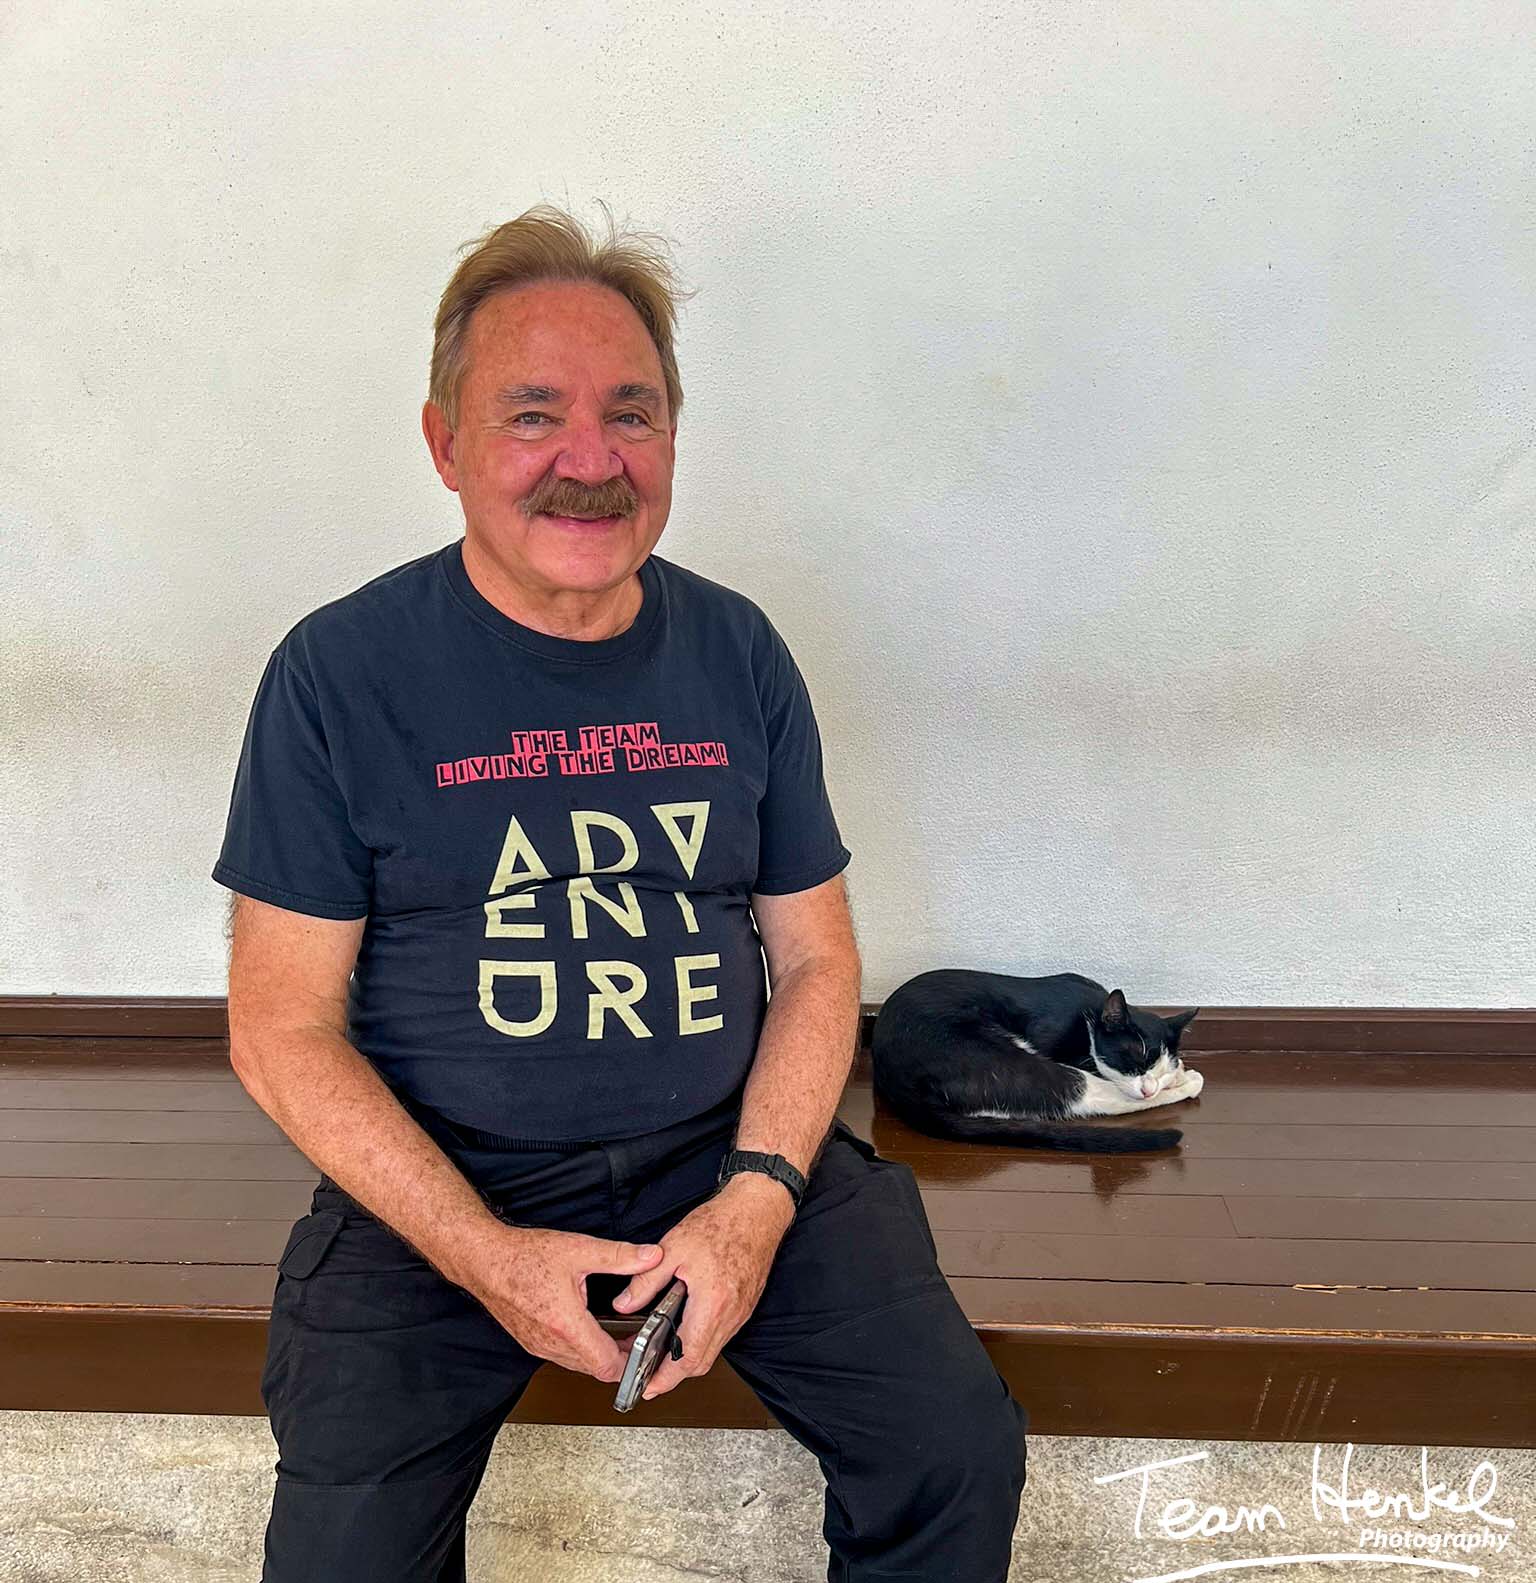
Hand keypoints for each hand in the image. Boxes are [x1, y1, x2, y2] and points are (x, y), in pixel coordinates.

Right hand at [458, 1222, 666, 1382]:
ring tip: (619, 1337)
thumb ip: (620, 1256)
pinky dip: (580, 1350)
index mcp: (566, 1325)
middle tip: (639, 1343)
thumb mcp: (579, 1250)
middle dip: (620, 1359)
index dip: (632, 1365)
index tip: (647, 1355)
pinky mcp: (530, 1342)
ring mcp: (538, 1345)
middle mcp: (550, 1343)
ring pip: (577, 1364)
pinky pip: (561, 1356)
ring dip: (599, 1355)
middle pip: (594, 1369)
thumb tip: (652, 1257)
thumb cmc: (523, 1256)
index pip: (606, 1365)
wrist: (483, 1260)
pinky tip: (588, 1329)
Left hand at [609, 1174, 795, 1399]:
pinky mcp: (745, 1305)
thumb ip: (645, 1281)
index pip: (687, 1357)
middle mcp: (730, 1313)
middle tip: (650, 1376)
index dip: (666, 1379)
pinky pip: (722, 1335)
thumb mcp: (673, 1248)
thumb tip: (624, 1304)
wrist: (757, 1209)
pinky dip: (702, 1341)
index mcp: (712, 1302)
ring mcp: (741, 1312)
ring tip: (663, 1355)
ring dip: (688, 1359)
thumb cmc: (722, 1223)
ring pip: (712, 1350)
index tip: (648, 1387)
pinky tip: (686, 1332)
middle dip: (674, 1375)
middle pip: (701, 1362)